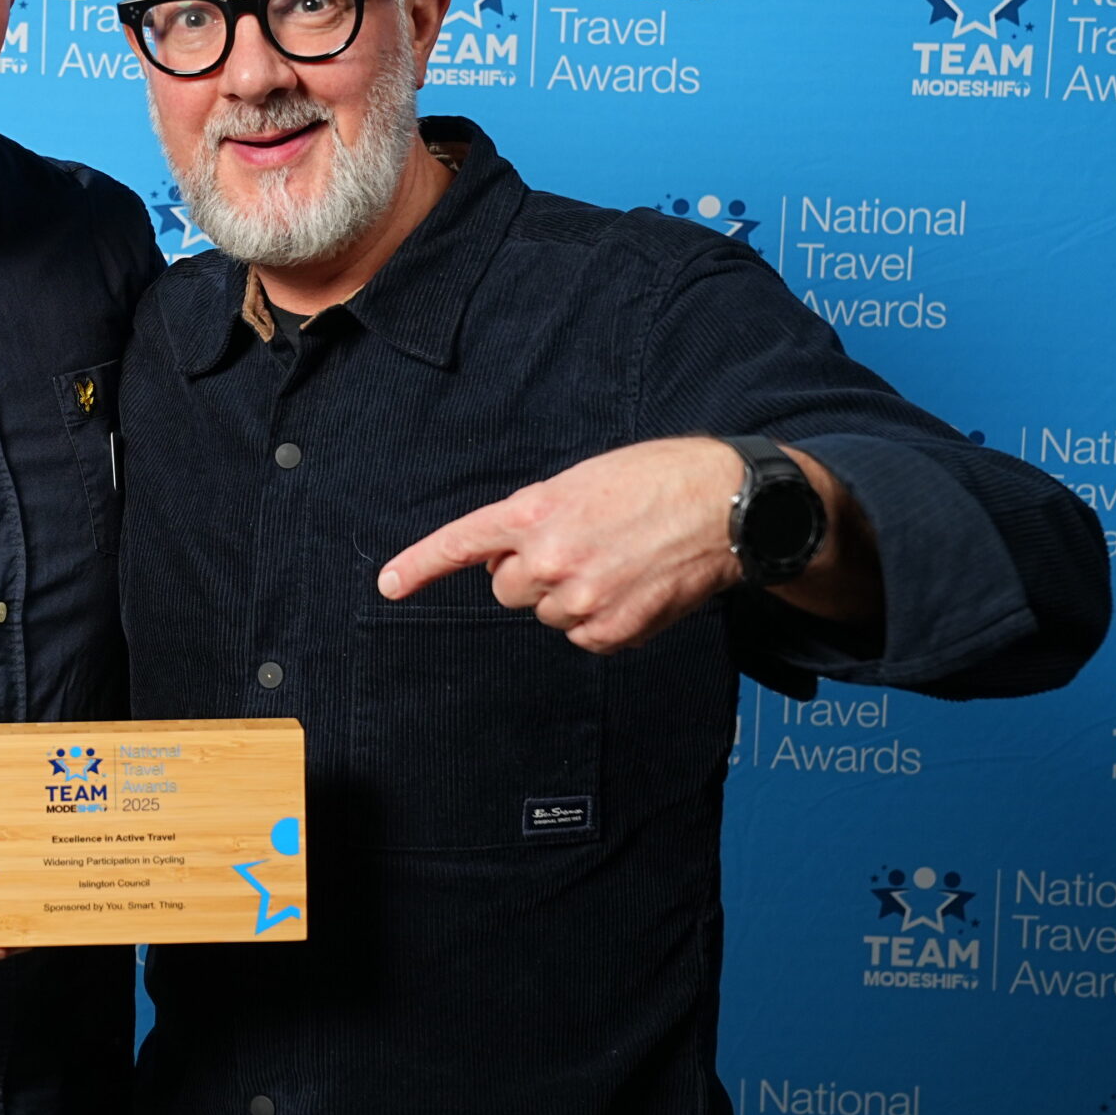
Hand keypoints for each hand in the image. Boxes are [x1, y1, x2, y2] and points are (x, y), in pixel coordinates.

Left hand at [376, 438, 745, 653]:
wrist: (727, 507)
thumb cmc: (656, 480)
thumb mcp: (582, 481)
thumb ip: (534, 517)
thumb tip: (504, 559)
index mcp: (536, 512)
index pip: (461, 543)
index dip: (419, 566)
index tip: (388, 585)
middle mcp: (550, 560)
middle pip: (506, 588)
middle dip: (529, 572)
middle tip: (577, 545)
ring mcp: (581, 600)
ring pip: (546, 612)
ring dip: (568, 594)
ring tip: (615, 559)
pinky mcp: (612, 631)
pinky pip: (582, 635)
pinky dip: (600, 618)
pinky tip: (632, 585)